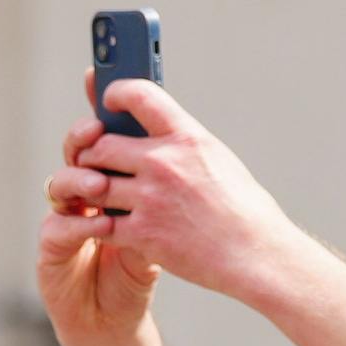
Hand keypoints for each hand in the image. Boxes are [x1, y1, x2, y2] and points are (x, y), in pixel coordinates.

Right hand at [39, 85, 199, 345]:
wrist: (118, 320)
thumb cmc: (146, 266)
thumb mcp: (167, 220)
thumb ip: (166, 185)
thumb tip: (186, 140)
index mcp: (113, 176)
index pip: (102, 132)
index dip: (99, 107)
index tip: (105, 86)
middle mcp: (83, 192)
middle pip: (78, 150)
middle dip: (88, 140)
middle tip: (101, 134)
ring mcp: (64, 218)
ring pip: (60, 182)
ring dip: (81, 179)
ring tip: (101, 186)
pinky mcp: (52, 250)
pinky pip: (57, 226)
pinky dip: (78, 222)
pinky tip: (98, 223)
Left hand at [62, 79, 310, 316]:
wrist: (255, 253)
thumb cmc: (242, 208)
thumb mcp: (217, 158)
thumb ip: (182, 143)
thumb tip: (154, 131)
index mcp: (187, 138)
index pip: (140, 95)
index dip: (116, 92)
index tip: (109, 99)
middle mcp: (165, 163)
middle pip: (101, 145)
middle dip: (91, 154)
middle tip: (92, 162)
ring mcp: (151, 199)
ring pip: (93, 184)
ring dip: (90, 190)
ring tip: (97, 193)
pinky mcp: (143, 234)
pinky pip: (102, 224)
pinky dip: (101, 225)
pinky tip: (109, 225)